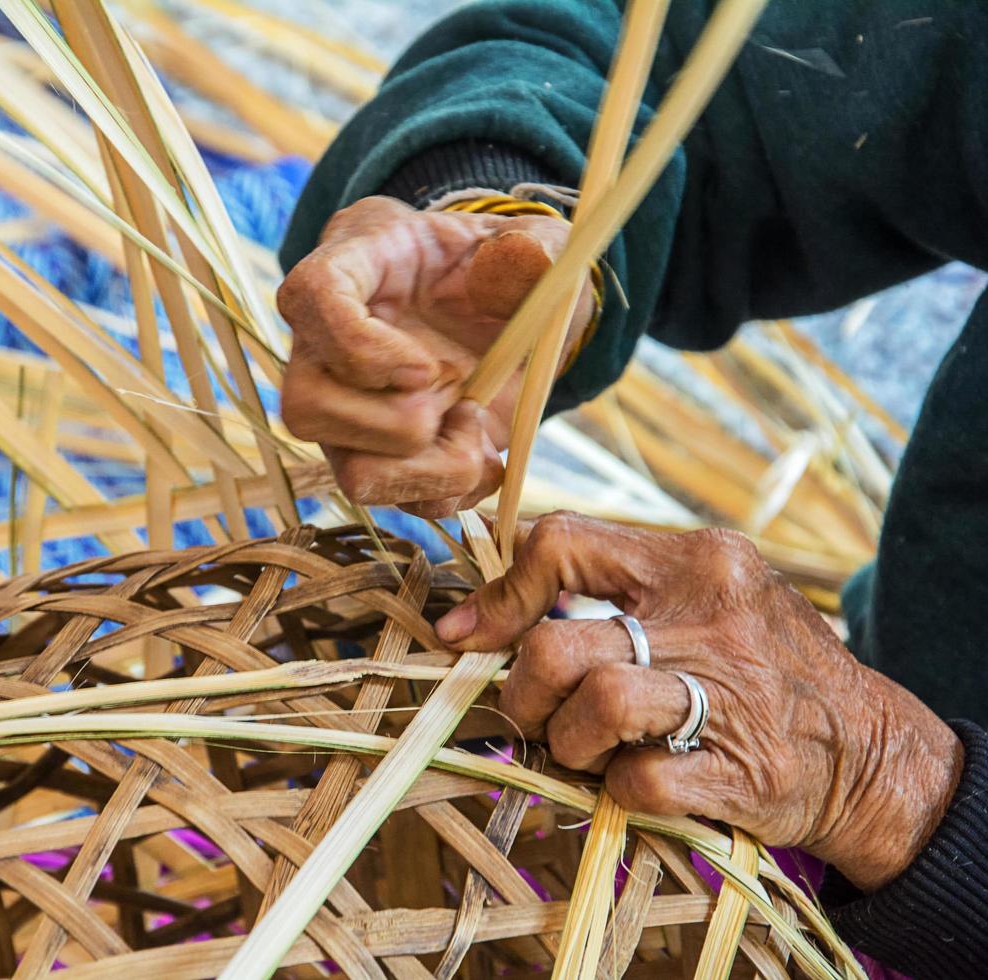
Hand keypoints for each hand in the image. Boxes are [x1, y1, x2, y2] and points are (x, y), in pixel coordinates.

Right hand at [278, 197, 591, 517]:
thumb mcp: (530, 246)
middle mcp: (323, 349)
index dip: (360, 347)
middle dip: (402, 422)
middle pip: (308, 408)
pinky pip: (395, 502)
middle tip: (456, 388)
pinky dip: (451, 489)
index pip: (308, 299)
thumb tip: (521, 258)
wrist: (495, 314)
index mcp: (349, 269)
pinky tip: (480, 450)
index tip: (428, 367)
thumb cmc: (495, 269)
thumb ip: (531, 247)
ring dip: (430, 468)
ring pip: (350, 472)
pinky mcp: (373, 457)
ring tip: (473, 424)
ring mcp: (342, 412)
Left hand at [435, 512, 962, 890]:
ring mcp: (732, 697)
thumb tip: (468, 620)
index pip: (561, 543)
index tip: (467, 636)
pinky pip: (636, 783)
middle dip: (522, 694)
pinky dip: (615, 791)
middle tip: (532, 716)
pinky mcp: (743, 775)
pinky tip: (633, 783)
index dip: (498, 596)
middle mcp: (714, 618)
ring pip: (593, 707)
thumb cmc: (756, 666)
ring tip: (583, 751)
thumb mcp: (699, 597)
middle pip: (557, 644)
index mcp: (697, 561)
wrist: (868, 750)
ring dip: (565, 744)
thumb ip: (602, 591)